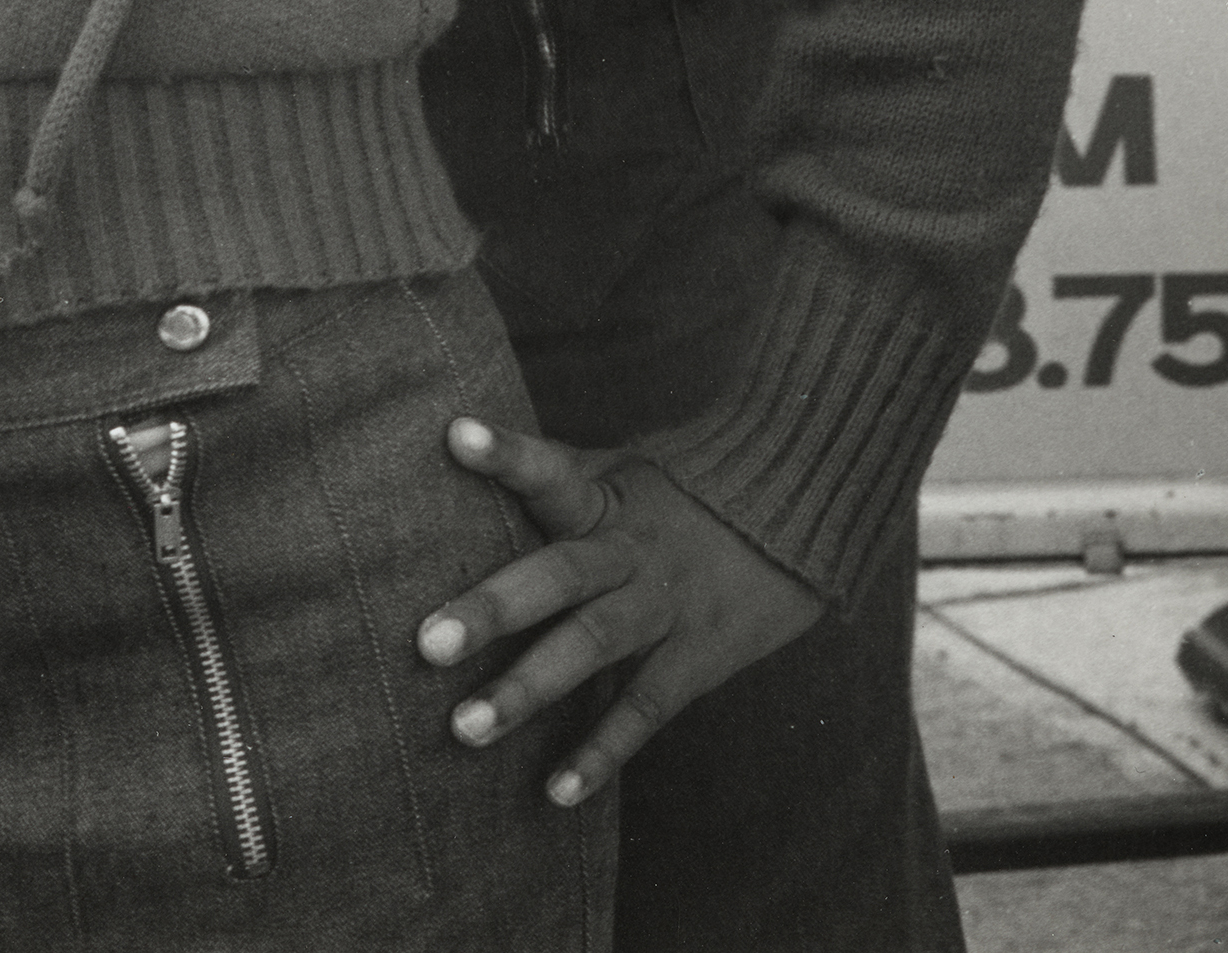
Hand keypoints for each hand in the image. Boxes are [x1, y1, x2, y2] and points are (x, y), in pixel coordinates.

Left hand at [418, 426, 822, 805]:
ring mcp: (666, 605)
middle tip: (427, 644)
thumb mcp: (625, 467)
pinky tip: (556, 791)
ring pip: (592, 645)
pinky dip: (602, 751)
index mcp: (607, 496)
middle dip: (493, 608)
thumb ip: (557, 480)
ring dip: (528, 689)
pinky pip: (646, 708)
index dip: (507, 454)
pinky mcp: (699, 656)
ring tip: (465, 728)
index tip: (455, 436)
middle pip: (559, 573)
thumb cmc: (684, 490)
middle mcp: (631, 549)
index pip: (552, 468)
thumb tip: (458, 458)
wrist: (800, 506)